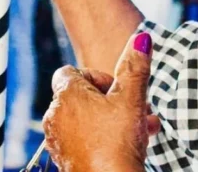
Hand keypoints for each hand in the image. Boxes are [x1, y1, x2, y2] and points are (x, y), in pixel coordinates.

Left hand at [43, 33, 156, 171]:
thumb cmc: (117, 143)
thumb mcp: (132, 99)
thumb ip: (135, 67)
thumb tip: (141, 38)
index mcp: (66, 95)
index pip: (70, 71)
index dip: (97, 76)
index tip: (116, 88)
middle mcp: (55, 115)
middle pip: (82, 96)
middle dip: (111, 100)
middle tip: (134, 108)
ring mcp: (58, 139)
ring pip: (86, 119)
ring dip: (112, 119)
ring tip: (140, 127)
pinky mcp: (65, 159)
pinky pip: (84, 139)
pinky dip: (103, 138)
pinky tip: (127, 144)